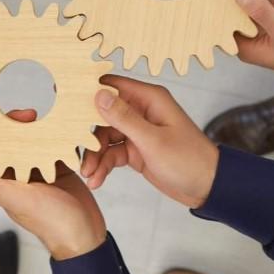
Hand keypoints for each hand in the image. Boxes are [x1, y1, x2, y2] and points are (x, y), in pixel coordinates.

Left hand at [0, 109, 106, 260]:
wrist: (84, 236)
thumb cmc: (50, 223)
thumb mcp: (19, 201)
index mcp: (7, 182)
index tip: (4, 118)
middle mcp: (22, 175)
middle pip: (16, 142)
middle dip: (20, 125)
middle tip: (30, 113)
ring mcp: (42, 171)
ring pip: (36, 143)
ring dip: (39, 129)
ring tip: (44, 117)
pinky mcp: (60, 168)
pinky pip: (57, 147)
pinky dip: (58, 137)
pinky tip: (61, 127)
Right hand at [81, 78, 218, 208]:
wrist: (208, 188)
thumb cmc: (189, 159)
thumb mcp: (153, 140)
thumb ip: (124, 118)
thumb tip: (98, 93)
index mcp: (148, 99)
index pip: (112, 86)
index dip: (89, 91)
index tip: (65, 101)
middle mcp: (141, 111)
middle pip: (103, 114)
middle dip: (88, 133)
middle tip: (75, 148)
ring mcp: (138, 131)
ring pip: (105, 136)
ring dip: (95, 154)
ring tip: (88, 173)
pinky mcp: (136, 149)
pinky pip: (113, 153)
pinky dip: (104, 165)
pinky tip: (96, 180)